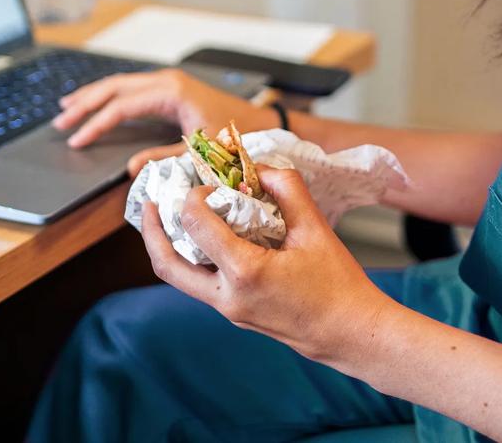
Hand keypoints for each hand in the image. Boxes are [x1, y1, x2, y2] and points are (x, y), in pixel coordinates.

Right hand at [52, 69, 277, 174]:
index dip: (95, 124)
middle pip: (114, 87)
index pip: (121, 106)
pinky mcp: (171, 88)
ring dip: (93, 96)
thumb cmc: (236, 137)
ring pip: (120, 84)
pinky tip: (97, 103)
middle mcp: (166, 81)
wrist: (262, 123)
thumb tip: (131, 168)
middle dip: (85, 104)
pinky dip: (110, 96)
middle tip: (60, 121)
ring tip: (68, 107)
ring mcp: (168, 82)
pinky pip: (132, 89)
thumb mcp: (198, 153)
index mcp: (170, 92)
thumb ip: (162, 158)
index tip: (76, 140)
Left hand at [139, 166, 397, 362]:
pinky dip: (192, 258)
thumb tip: (258, 166)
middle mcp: (227, 296)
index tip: (208, 184)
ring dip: (167, 246)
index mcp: (245, 272)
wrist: (351, 334)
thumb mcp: (315, 228)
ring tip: (167, 217)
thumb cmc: (338, 284)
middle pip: (166, 264)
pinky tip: (203, 238)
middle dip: (151, 230)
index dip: (194, 197)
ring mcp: (227, 310)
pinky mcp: (234, 314)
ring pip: (179, 277)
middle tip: (150, 201)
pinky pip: (199, 284)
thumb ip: (286, 189)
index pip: (196, 224)